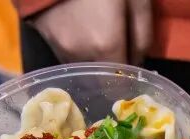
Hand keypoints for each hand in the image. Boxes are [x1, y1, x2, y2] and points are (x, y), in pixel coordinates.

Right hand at [32, 0, 152, 64]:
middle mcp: (80, 54)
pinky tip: (82, 29)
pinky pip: (68, 55)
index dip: (129, 74)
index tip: (132, 63)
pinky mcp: (46, 39)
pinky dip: (78, 49)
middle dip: (111, 67)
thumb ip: (143, 36)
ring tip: (98, 34)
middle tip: (117, 46)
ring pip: (84, 67)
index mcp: (105, 45)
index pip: (122, 80)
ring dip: (93, 59)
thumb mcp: (137, 2)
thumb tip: (139, 60)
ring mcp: (59, 47)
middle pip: (101, 76)